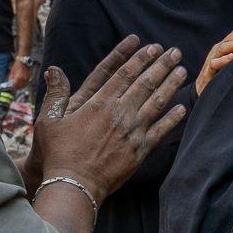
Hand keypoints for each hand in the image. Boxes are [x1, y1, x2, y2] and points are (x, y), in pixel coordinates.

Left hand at [8, 57, 32, 91]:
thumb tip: (10, 83)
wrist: (24, 62)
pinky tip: (20, 85)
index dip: (12, 87)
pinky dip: (23, 86)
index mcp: (18, 78)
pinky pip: (26, 84)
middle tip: (12, 87)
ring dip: (19, 87)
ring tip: (16, 87)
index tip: (10, 87)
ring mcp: (27, 79)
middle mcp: (23, 79)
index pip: (14, 85)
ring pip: (23, 86)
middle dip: (15, 88)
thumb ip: (11, 78)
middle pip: (19, 87)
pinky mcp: (29, 78)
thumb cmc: (17, 65)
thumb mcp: (12, 72)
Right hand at [30, 37, 188, 200]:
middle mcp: (119, 113)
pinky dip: (173, 118)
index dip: (140, 58)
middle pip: (145, 83)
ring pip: (157, 102)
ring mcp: (132, 132)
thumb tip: (54, 69)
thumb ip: (56, 93)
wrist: (74, 186)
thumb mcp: (49, 120)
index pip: (124, 73)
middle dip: (161, 65)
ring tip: (182, 70)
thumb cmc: (58, 154)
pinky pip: (161, 130)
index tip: (151, 47)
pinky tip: (182, 108)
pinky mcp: (140, 150)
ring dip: (171, 84)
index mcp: (99, 103)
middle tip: (174, 52)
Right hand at [196, 25, 232, 93]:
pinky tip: (232, 57)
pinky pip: (214, 64)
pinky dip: (223, 60)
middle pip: (230, 39)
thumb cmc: (220, 75)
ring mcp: (212, 60)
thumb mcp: (230, 62)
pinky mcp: (208, 72)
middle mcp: (217, 51)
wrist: (203, 90)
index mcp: (222, 47)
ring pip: (223, 48)